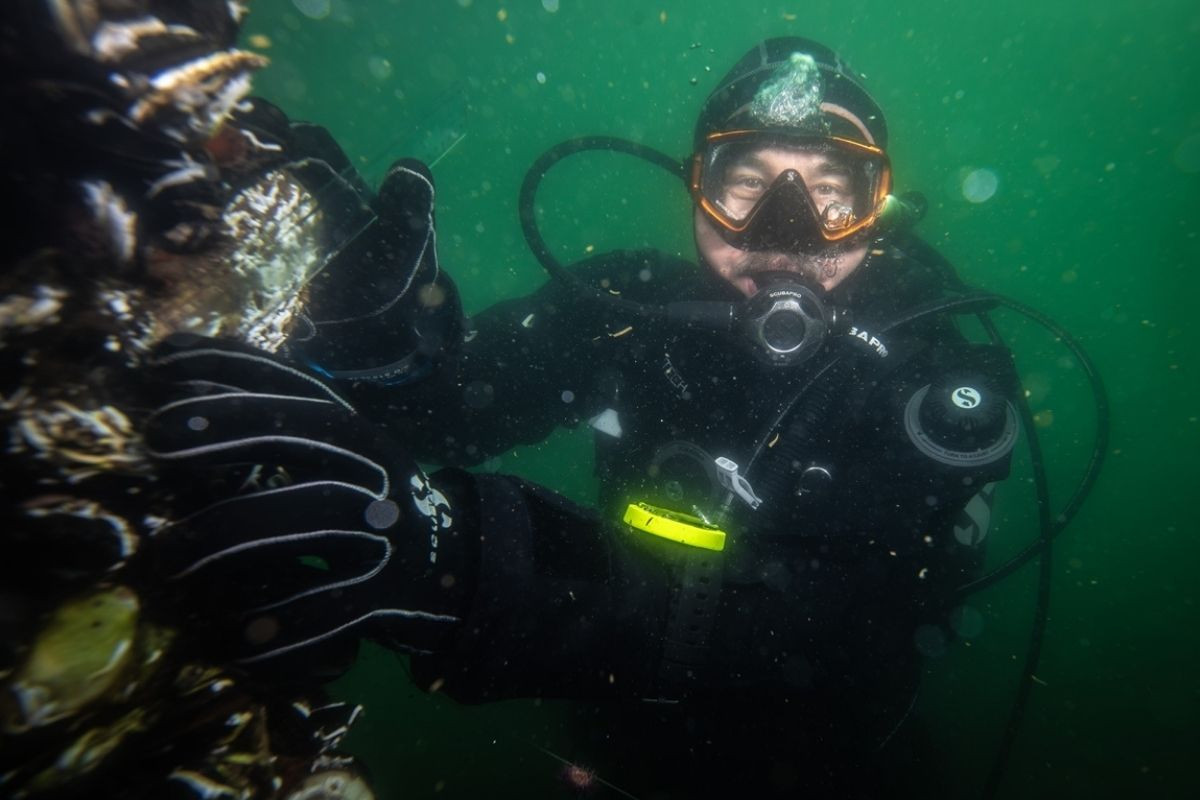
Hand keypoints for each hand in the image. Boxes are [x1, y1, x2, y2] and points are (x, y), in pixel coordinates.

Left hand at [141, 336, 474, 666]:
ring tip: (170, 556)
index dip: (233, 366)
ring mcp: (388, 536)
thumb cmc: (367, 514)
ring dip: (234, 534)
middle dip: (234, 426)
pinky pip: (330, 612)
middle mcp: (379, 477)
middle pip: (313, 434)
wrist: (455, 578)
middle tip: (157, 437)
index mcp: (361, 438)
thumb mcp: (339, 463)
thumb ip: (274, 426)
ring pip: (314, 520)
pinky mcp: (387, 600)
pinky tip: (235, 642)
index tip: (163, 361)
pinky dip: (279, 627)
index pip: (297, 387)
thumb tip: (179, 377)